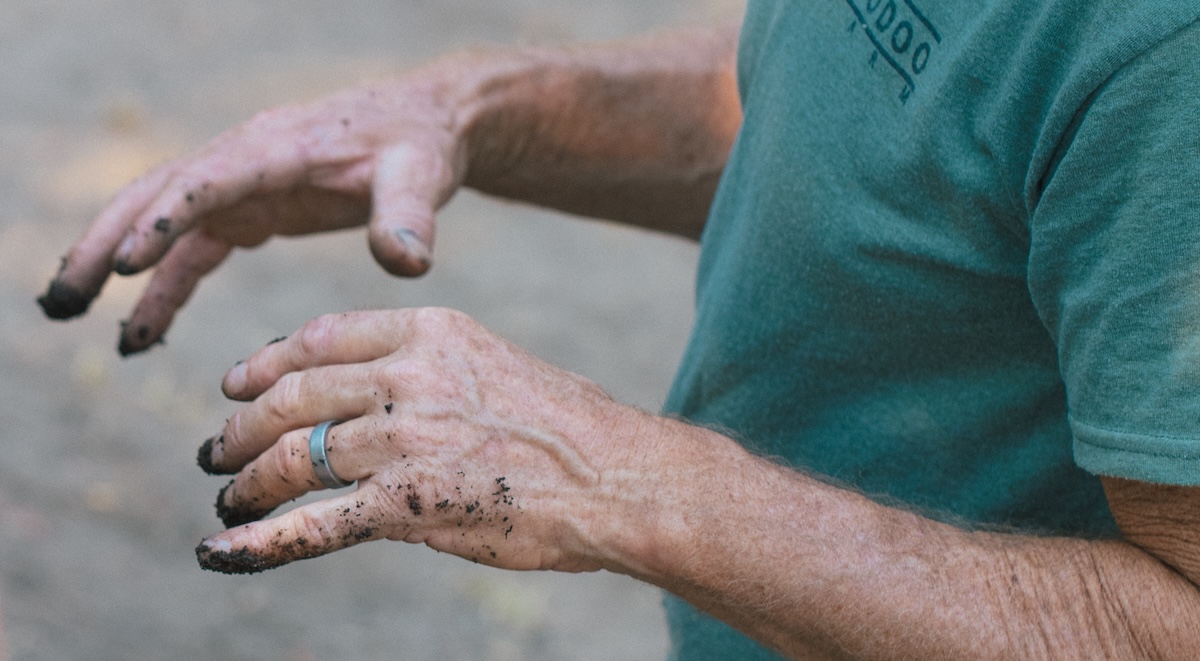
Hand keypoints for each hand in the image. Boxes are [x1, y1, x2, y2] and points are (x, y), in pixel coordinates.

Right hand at [39, 61, 472, 354]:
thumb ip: (410, 216)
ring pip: (161, 220)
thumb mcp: (422, 175)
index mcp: (279, 148)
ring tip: (72, 316)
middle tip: (64, 300)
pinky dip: (164, 286)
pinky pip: (194, 247)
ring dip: (114, 265)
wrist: (424, 124)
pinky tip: (143, 333)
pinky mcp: (252, 207)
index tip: (124, 262)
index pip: (210, 180)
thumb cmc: (420, 144)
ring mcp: (242, 183)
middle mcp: (246, 159)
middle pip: (157, 195)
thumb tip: (405, 262)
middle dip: (104, 243)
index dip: (167, 219)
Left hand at [195, 308, 650, 574]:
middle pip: (294, 395)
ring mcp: (406, 438)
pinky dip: (259, 541)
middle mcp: (410, 375)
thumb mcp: (495, 364)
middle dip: (244, 426)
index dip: (267, 362)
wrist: (620, 476)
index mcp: (432, 331)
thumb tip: (378, 400)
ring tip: (230, 500)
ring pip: (294, 456)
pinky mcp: (409, 502)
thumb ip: (431, 371)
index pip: (323, 336)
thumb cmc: (572, 426)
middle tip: (220, 450)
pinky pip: (315, 522)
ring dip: (248, 483)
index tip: (238, 382)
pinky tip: (221, 553)